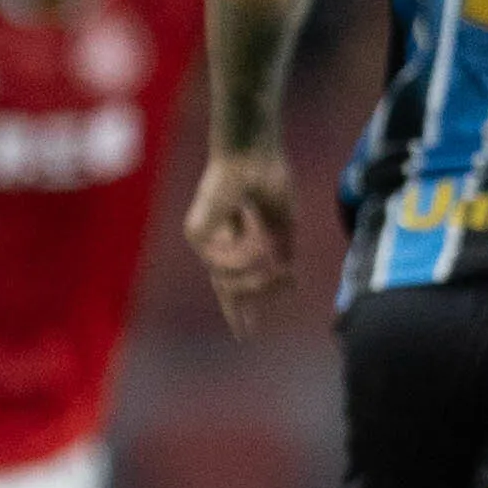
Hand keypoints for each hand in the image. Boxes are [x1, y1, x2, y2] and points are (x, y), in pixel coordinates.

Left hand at [182, 151, 298, 332]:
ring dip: (258, 271)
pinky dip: (246, 255)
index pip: (230, 282)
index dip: (239, 307)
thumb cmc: (267, 177)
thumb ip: (283, 250)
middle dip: (252, 297)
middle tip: (281, 290)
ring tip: (274, 254)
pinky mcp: (197, 233)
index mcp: (231, 239)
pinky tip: (257, 236)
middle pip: (227, 287)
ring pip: (229, 279)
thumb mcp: (282, 221)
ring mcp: (203, 237)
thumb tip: (289, 277)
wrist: (254, 152)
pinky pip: (224, 264)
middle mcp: (213, 241)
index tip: (244, 336)